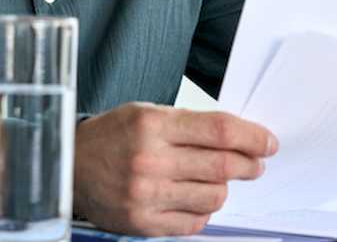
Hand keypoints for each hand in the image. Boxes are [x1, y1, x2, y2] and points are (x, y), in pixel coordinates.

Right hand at [73, 103, 276, 235]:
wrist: (68, 166)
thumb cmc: (112, 136)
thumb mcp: (146, 112)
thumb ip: (189, 124)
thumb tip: (235, 136)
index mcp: (153, 125)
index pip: (218, 131)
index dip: (252, 137)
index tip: (268, 142)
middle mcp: (150, 160)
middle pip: (221, 165)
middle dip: (249, 163)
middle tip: (256, 162)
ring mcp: (146, 196)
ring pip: (213, 197)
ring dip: (225, 187)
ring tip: (218, 178)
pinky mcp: (143, 224)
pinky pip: (194, 223)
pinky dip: (203, 211)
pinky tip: (196, 197)